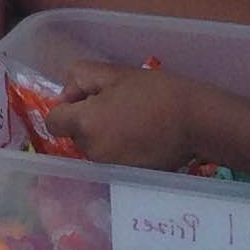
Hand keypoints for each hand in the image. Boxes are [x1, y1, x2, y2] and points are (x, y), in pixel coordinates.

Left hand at [40, 61, 212, 171]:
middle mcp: (91, 151)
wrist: (195, 121)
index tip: (90, 98)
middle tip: (119, 104)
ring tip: (134, 119)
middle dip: (88, 120)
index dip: (67, 107)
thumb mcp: (115, 73)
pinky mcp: (126, 176)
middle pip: (75, 134)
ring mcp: (109, 167)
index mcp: (84, 124)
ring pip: (94, 147)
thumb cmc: (155, 92)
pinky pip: (112, 159)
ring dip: (104, 134)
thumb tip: (69, 95)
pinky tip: (142, 136)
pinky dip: (120, 148)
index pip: (54, 121)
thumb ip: (81, 78)